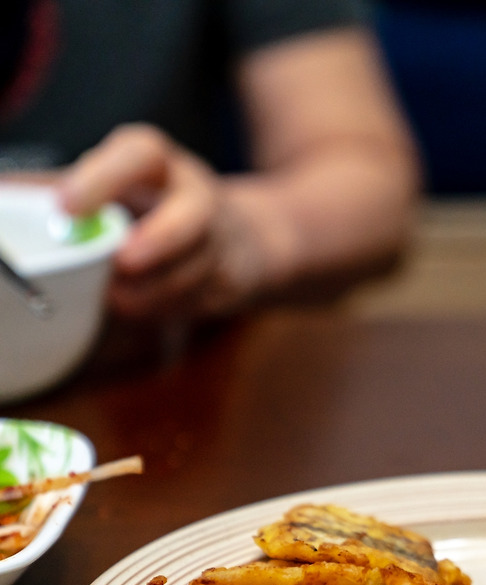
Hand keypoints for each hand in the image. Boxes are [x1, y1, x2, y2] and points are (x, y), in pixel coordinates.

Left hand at [57, 123, 270, 317]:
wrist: (240, 239)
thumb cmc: (151, 205)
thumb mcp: (109, 183)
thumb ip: (56, 188)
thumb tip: (1, 194)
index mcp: (157, 162)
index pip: (139, 154)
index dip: (104, 179)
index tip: (66, 207)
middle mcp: (196, 195)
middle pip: (192, 215)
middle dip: (159, 242)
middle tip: (122, 262)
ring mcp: (220, 240)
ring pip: (189, 272)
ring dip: (150, 292)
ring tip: (117, 297)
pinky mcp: (230, 279)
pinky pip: (193, 302)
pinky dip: (161, 309)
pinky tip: (144, 302)